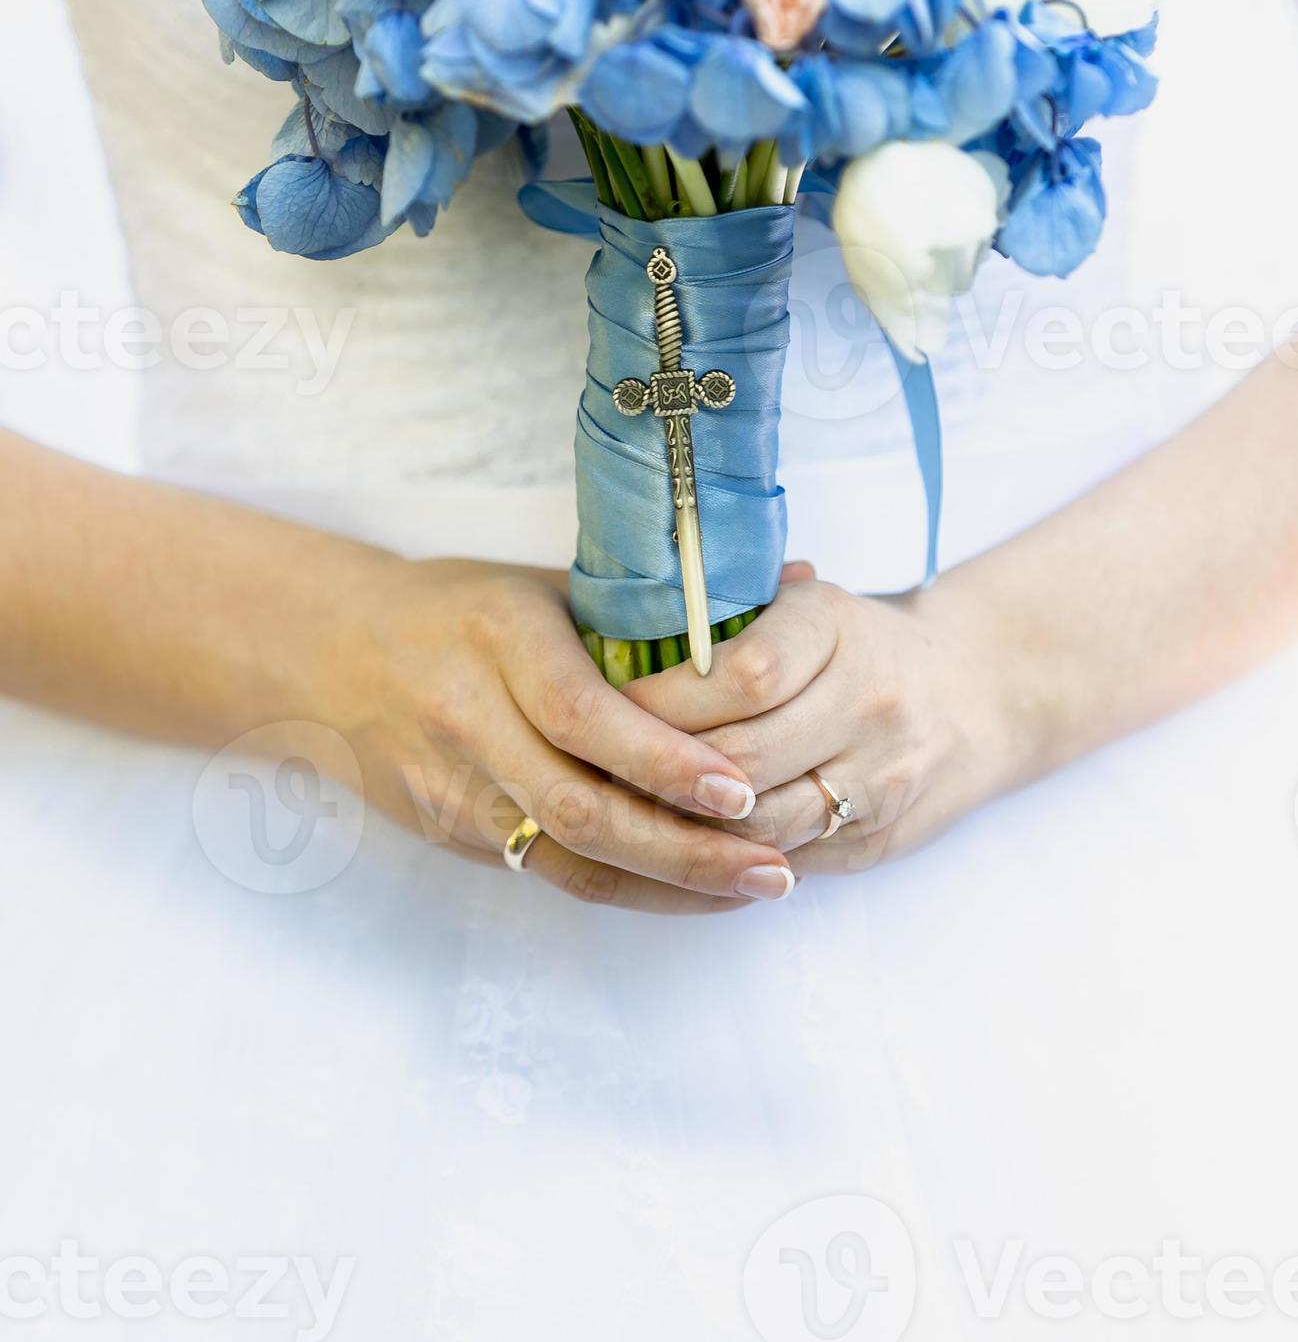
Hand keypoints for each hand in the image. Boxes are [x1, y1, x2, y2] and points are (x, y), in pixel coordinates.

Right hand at [330, 559, 796, 912]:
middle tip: (772, 862)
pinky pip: (547, 872)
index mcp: (497, 636)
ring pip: (565, 855)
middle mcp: (468, 715)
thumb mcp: (545, 584)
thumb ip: (656, 601)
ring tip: (755, 885)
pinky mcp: (450, 832)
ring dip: (668, 883)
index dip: (660, 760)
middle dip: (682, 846)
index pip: (580, 714)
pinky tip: (693, 891)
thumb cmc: (460, 608)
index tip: (739, 786)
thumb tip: (797, 579)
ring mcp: (452, 786)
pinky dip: (628, 888)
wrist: (329, 652)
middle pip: (578, 805)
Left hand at [624, 569, 1031, 873]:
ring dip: (685, 823)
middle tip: (595, 770)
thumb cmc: (861, 644)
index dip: (664, 700)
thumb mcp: (811, 605)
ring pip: (759, 823)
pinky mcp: (878, 839)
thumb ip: (733, 615)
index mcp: (838, 627)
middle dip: (658, 770)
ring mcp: (881, 777)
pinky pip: (785, 860)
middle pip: (742, 756)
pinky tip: (681, 843)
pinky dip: (726, 857)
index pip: (741, 673)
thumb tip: (620, 631)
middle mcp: (869, 701)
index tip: (609, 705)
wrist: (979, 694)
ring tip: (626, 812)